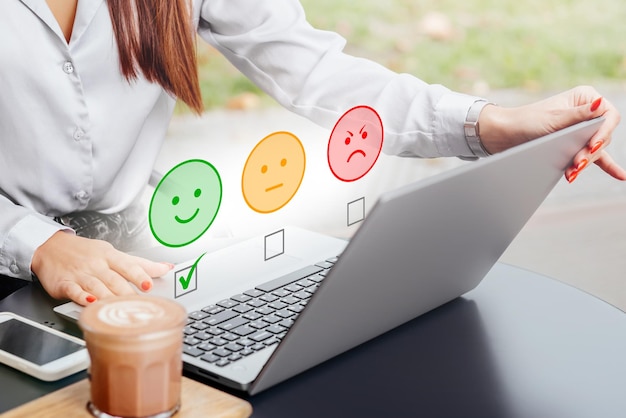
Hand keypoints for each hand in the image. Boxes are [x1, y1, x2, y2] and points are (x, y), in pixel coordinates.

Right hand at [31, 231, 173, 305]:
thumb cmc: (86, 252)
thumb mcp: (113, 253)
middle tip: (139, 304)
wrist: (50, 247)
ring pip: (97, 286)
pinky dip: (82, 297)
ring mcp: (81, 274)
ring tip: (120, 307)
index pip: (128, 266)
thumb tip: (166, 267)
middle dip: (128, 292)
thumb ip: (140, 264)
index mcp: (110, 256)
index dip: (139, 275)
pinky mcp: (64, 284)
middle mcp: (97, 265)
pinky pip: (74, 290)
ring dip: (108, 296)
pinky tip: (90, 302)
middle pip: (115, 280)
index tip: (149, 285)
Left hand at [478, 85, 625, 181]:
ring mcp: (582, 129)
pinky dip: (606, 166)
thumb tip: (600, 105)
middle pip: (602, 135)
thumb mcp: (553, 119)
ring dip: (586, 162)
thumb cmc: (526, 121)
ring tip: (573, 172)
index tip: (593, 145)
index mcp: (585, 98)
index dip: (604, 132)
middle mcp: (587, 112)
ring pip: (596, 148)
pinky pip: (594, 156)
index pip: (608, 116)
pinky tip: (620, 176)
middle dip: (590, 151)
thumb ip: (578, 115)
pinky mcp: (575, 145)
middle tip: (577, 163)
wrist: (505, 135)